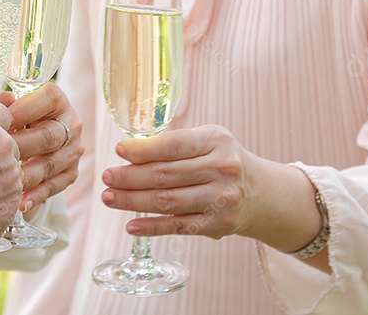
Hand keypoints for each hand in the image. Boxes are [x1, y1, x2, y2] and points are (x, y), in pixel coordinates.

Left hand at [0, 82, 83, 213]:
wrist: (37, 138)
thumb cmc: (21, 118)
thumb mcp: (15, 107)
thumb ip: (9, 105)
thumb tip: (2, 100)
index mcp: (57, 100)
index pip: (46, 99)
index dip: (22, 110)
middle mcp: (71, 123)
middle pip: (49, 136)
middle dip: (21, 147)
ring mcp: (74, 150)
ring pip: (51, 164)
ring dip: (27, 176)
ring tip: (6, 183)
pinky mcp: (71, 172)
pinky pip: (55, 186)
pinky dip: (36, 195)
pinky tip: (20, 202)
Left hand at [101, 124, 252, 239]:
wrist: (260, 193)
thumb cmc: (222, 160)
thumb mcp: (209, 140)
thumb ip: (176, 143)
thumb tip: (130, 150)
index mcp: (217, 141)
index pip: (173, 145)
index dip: (143, 149)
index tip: (119, 151)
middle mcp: (222, 169)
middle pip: (165, 175)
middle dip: (130, 177)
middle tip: (106, 177)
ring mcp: (221, 199)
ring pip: (167, 201)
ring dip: (133, 201)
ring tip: (109, 197)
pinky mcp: (217, 225)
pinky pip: (177, 226)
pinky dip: (152, 227)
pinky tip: (131, 225)